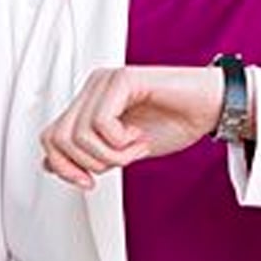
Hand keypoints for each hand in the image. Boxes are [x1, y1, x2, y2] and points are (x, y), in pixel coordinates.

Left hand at [39, 65, 223, 189]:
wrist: (211, 107)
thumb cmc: (174, 123)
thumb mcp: (123, 151)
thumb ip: (90, 155)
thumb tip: (50, 166)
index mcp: (89, 102)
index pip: (50, 137)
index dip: (63, 167)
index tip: (89, 183)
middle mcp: (93, 87)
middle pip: (58, 138)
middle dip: (87, 164)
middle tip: (119, 162)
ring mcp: (106, 81)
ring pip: (80, 135)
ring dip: (111, 155)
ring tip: (136, 147)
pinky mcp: (123, 78)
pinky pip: (102, 124)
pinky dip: (121, 143)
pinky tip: (141, 136)